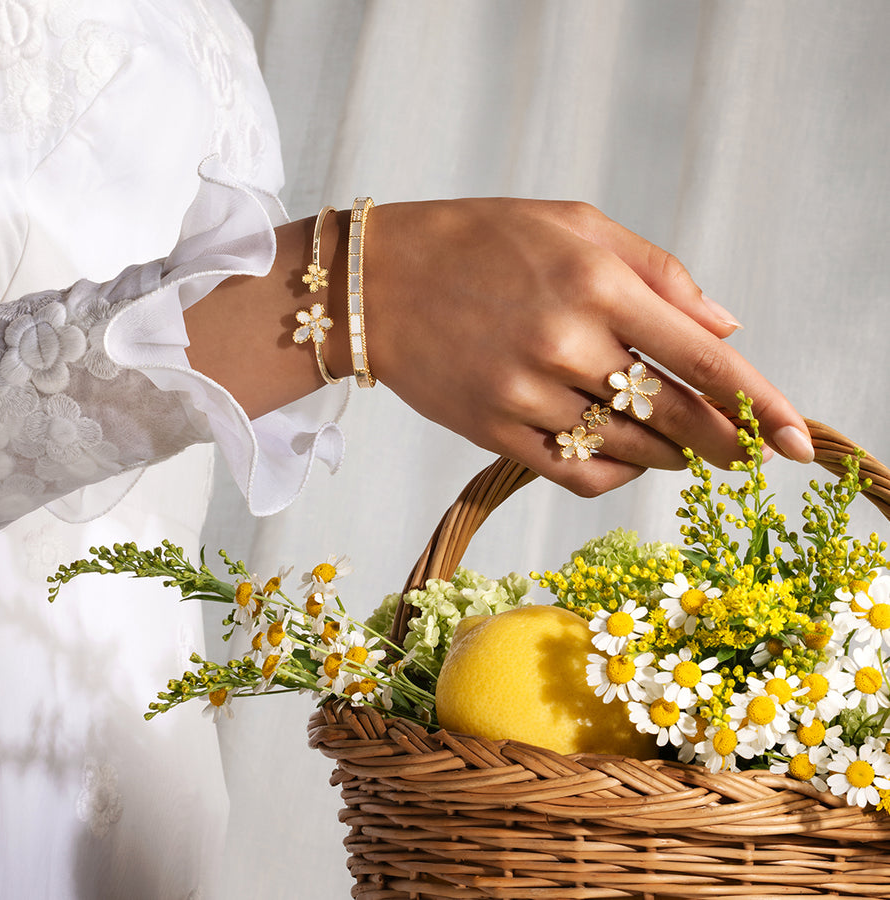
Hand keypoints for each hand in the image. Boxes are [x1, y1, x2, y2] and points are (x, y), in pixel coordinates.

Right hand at [355, 198, 812, 496]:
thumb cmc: (480, 241)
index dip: (760, 403)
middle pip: (673, 417)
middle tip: (749, 454)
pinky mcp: (493, 432)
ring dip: (667, 455)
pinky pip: (575, 474)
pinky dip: (614, 475)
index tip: (797, 437)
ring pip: (627, 452)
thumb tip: (726, 328)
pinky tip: (624, 460)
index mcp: (596, 282)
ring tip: (680, 445)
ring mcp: (526, 395)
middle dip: (726, 443)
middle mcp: (565, 344)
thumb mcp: (574, 223)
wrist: (379, 282)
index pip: (702, 359)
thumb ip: (658, 272)